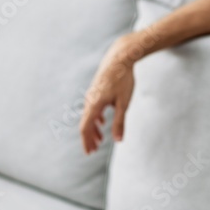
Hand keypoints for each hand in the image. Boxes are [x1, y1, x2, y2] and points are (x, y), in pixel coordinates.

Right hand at [79, 37, 135, 153]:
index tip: (89, 152)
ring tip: (100, 141)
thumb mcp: (123, 103)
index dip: (86, 141)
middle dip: (89, 138)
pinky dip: (95, 119)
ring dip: (93, 130)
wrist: (119, 58)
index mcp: (94, 105)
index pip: (85, 128)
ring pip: (89, 116)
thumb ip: (120, 122)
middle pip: (85, 124)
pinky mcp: (96, 91)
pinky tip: (101, 123)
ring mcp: (91, 95)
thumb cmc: (122, 80)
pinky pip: (92, 108)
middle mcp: (89, 100)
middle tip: (93, 151)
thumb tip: (118, 141)